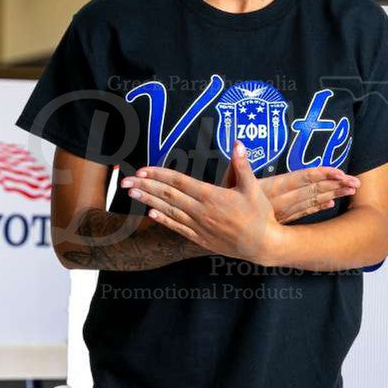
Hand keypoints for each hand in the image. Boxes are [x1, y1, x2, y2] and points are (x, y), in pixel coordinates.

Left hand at [120, 140, 281, 263]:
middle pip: (167, 195)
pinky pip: (177, 227)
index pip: (179, 182)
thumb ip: (242, 165)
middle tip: (125, 181)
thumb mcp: (253, 187)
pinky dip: (163, 220)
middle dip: (144, 186)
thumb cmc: (260, 214)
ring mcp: (199, 226)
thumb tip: (238, 143)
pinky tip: (150, 214)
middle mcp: (201, 211)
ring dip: (148, 201)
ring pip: (168, 211)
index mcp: (212, 196)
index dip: (159, 175)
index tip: (142, 169)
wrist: (263, 245)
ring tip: (131, 194)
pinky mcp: (200, 238)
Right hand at [225, 159, 359, 221]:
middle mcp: (282, 201)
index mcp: (273, 189)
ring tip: (350, 190)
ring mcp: (284, 212)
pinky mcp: (283, 220)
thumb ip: (238, 163)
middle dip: (335, 185)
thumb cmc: (227, 205)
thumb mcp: (230, 182)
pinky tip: (330, 204)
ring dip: (332, 195)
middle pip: (313, 190)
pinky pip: (304, 213)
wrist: (227, 234)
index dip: (322, 174)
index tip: (339, 171)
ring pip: (312, 202)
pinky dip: (318, 207)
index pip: (302, 178)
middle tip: (356, 182)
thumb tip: (238, 142)